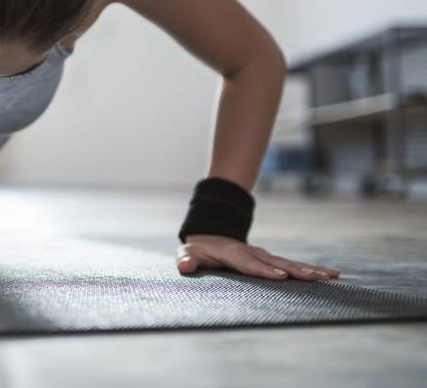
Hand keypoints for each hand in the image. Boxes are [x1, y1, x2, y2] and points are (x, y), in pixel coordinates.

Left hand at [176, 234, 340, 281]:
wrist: (209, 237)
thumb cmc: (198, 250)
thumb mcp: (187, 253)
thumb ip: (185, 260)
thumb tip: (184, 266)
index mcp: (233, 253)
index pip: (249, 263)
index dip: (263, 270)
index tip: (280, 276)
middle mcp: (253, 253)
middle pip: (275, 262)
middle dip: (295, 270)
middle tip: (314, 278)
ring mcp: (264, 255)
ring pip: (289, 262)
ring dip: (309, 269)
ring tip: (330, 276)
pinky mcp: (272, 260)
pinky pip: (293, 265)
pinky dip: (312, 269)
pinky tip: (332, 275)